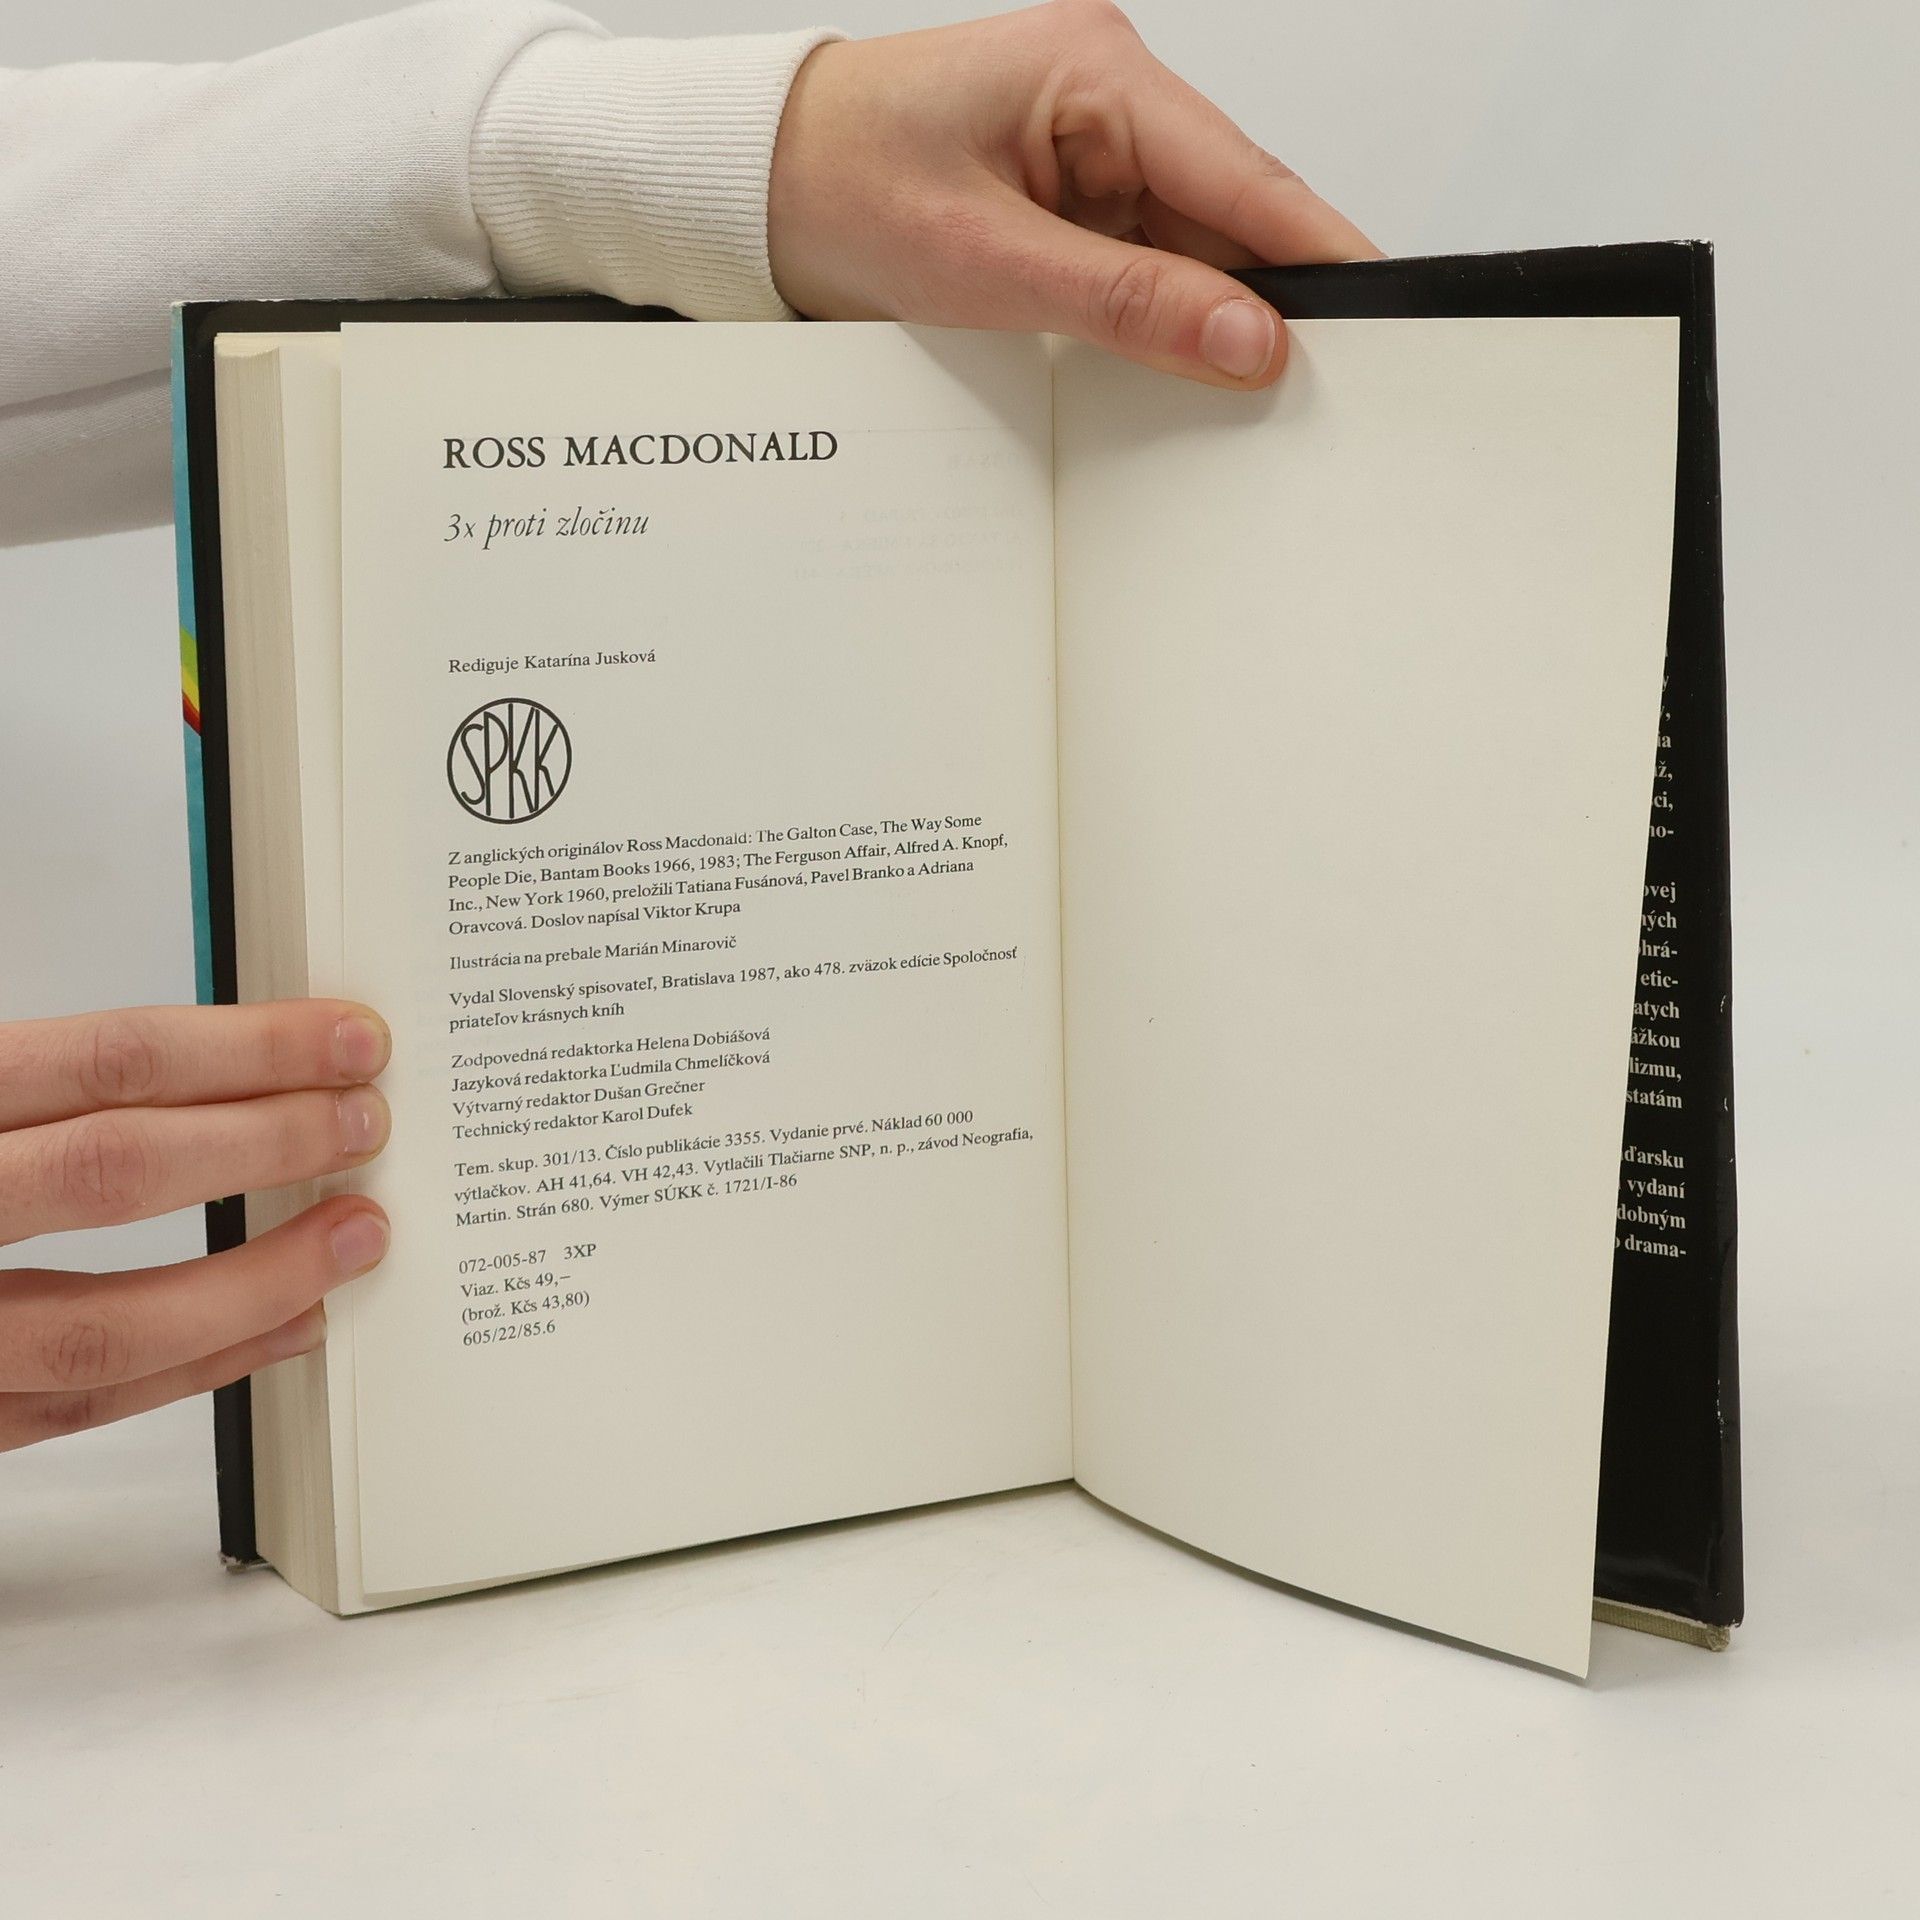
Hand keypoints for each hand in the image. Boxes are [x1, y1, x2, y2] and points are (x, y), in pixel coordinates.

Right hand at [0, 1001, 391, 1449]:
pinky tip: (281, 1329)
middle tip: (370, 1123)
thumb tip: (199, 1060)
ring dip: (251, 1280)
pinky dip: (191, 1369)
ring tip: (355, 1236)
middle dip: (264, 1144)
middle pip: (113, 1174)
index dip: (243, 1049)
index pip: (102, 1062)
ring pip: (99, 1324)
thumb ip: (32, 1085)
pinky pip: (70, 1409)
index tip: (344, 1040)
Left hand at [769, 0, 1378, 387]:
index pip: (1245, 174)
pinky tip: (1173, 372)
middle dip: (1264, 302)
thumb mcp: (984, 261)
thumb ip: (1125, 302)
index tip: (1383, 315)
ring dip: (1204, 321)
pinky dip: (1157, 320)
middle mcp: (1107, 101)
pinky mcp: (1069, 199)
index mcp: (1096, 73)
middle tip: (1314, 390)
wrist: (750, 187)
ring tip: (1235, 396)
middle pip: (1228, 217)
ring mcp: (1091, 150)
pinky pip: (1143, 264)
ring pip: (1190, 250)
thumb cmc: (836, 186)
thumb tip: (1246, 339)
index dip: (1317, 253)